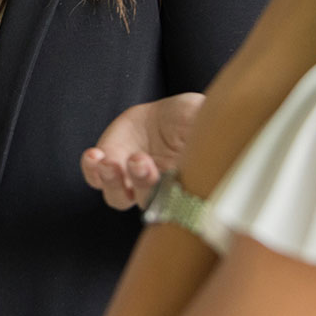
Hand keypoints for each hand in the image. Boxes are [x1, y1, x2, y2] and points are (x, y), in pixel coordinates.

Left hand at [82, 93, 203, 208]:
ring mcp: (130, 182)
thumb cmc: (190, 118)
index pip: (178, 202)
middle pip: (147, 201)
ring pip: (117, 197)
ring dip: (112, 182)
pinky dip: (91, 170)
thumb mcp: (201, 118)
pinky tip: (94, 155)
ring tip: (109, 162)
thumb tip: (224, 135)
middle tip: (140, 160)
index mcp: (183, 183)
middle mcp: (156, 190)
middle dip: (142, 183)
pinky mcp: (110, 167)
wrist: (164, 114)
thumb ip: (207, 129)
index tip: (174, 175)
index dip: (172, 195)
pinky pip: (95, 178)